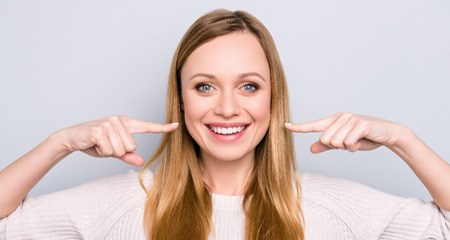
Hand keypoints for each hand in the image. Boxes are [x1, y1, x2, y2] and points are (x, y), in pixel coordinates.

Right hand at [55, 115, 178, 165]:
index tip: (176, 126)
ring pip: (121, 149)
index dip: (162, 128)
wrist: (72, 138)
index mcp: (126, 123)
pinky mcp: (100, 129)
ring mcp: (109, 123)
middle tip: (105, 145)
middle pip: (132, 146)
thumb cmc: (94, 143)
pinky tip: (94, 143)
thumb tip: (141, 161)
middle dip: (118, 151)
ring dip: (109, 151)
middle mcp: (119, 120)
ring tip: (99, 144)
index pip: (147, 126)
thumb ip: (128, 155)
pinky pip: (110, 149)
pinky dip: (101, 151)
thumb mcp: (113, 151)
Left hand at [285, 113, 406, 152]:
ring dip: (347, 147)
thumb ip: (328, 146)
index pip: (313, 125)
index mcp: (334, 121)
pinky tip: (362, 141)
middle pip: (325, 140)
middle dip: (337, 146)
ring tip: (357, 141)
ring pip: (336, 142)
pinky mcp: (360, 124)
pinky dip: (355, 147)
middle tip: (350, 143)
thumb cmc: (365, 138)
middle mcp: (340, 117)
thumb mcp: (344, 143)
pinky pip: (348, 142)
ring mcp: (350, 119)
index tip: (285, 126)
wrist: (388, 134)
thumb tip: (311, 148)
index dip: (299, 127)